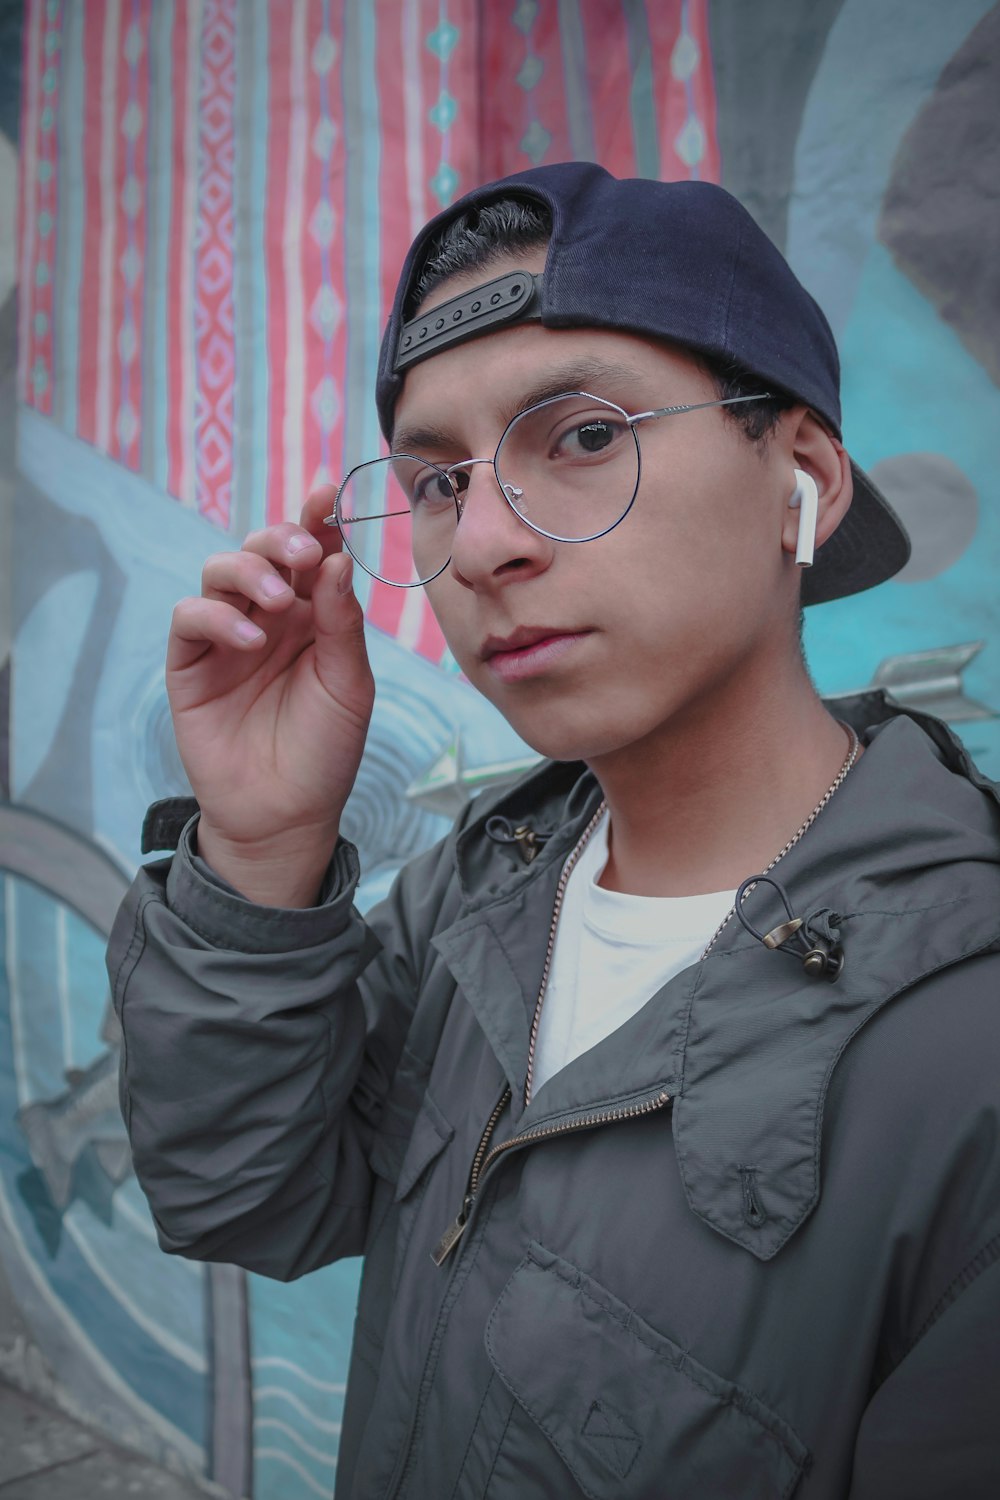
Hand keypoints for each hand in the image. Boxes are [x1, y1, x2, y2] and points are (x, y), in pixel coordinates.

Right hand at [166, 487, 373, 903]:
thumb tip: (336, 558)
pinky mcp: (190, 663)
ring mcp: (226, 637)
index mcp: (315, 615)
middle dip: (281, 539)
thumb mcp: (349, 685)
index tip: (327, 494)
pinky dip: (217, 617)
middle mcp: (270, 616)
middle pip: (263, 550)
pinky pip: (191, 617)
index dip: (318, 519)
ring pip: (221, 572)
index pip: (313, 553)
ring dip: (248, 572)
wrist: (286, 816)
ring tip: (278, 602)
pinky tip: (250, 640)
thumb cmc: (325, 751)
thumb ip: (341, 623)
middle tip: (304, 554)